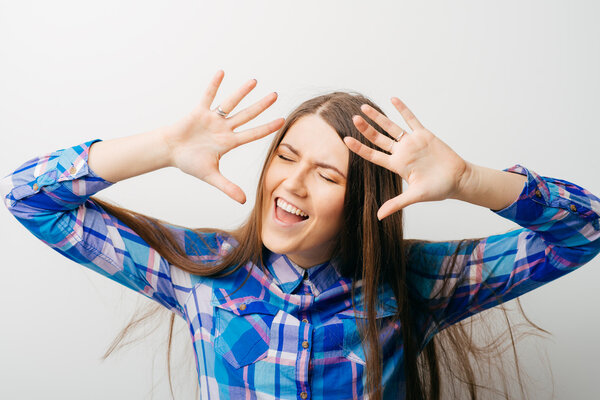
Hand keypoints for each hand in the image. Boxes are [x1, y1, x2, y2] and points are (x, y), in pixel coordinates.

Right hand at [165, 70, 284, 203]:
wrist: (169, 152)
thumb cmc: (189, 162)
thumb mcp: (211, 177)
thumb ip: (228, 187)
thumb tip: (244, 201)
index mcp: (228, 142)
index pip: (253, 134)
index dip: (267, 128)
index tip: (282, 120)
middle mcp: (223, 128)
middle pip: (246, 115)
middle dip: (261, 106)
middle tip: (276, 95)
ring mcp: (212, 119)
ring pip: (230, 103)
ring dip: (241, 92)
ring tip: (255, 81)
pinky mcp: (198, 112)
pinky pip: (208, 96)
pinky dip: (214, 85)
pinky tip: (222, 72)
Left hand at [343, 98, 468, 219]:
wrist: (458, 180)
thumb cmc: (438, 189)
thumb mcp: (415, 197)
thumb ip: (396, 204)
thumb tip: (379, 217)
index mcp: (397, 165)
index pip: (373, 155)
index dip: (359, 148)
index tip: (345, 140)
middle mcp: (401, 152)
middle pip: (378, 138)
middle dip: (366, 129)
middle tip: (353, 119)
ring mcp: (412, 142)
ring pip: (391, 127)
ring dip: (378, 117)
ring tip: (363, 107)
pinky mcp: (424, 135)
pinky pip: (411, 119)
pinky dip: (402, 109)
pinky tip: (393, 99)